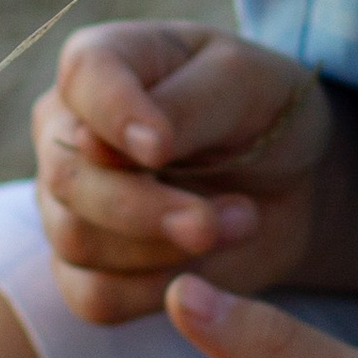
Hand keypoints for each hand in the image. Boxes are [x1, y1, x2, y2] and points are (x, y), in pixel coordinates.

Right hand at [33, 25, 335, 322]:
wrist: (291, 179)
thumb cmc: (264, 111)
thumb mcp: (249, 85)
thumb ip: (190, 104)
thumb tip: (127, 145)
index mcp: (104, 61)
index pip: (85, 75)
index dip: (116, 114)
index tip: (161, 149)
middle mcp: (66, 129)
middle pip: (71, 178)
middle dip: (149, 209)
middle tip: (223, 219)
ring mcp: (66, 201)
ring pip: (80, 242)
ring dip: (168, 249)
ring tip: (242, 222)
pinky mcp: (85, 266)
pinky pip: (94, 297)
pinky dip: (156, 292)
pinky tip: (206, 269)